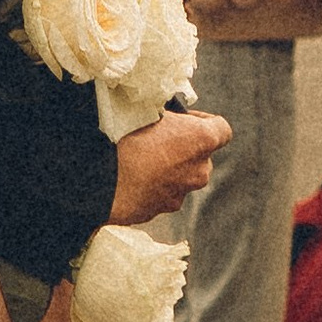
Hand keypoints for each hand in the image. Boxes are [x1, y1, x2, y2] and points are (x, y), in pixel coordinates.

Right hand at [109, 109, 227, 223]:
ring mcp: (183, 193)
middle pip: (202, 156)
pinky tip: (133, 176)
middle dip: (185, 147)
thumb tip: (167, 118)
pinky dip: (155, 185)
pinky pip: (165, 193)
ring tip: (141, 159)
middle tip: (159, 138)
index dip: (204, 121)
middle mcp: (199, 170)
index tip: (184, 119)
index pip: (222, 129)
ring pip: (183, 176)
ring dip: (170, 168)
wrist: (99, 180)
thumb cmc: (124, 139)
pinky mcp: (164, 209)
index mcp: (202, 140)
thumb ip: (169, 118)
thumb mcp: (149, 112)